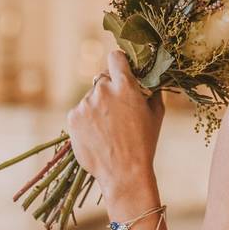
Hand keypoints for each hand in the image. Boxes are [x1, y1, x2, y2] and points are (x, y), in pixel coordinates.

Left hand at [65, 50, 164, 198]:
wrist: (124, 172)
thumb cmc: (144, 143)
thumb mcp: (156, 114)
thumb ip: (153, 92)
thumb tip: (152, 82)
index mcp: (125, 85)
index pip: (116, 57)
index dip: (119, 62)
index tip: (120, 69)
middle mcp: (103, 90)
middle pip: (102, 79)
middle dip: (109, 90)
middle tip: (117, 110)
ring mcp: (85, 104)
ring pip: (91, 97)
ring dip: (97, 107)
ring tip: (108, 129)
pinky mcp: (72, 118)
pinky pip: (79, 111)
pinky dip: (86, 120)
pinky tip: (97, 135)